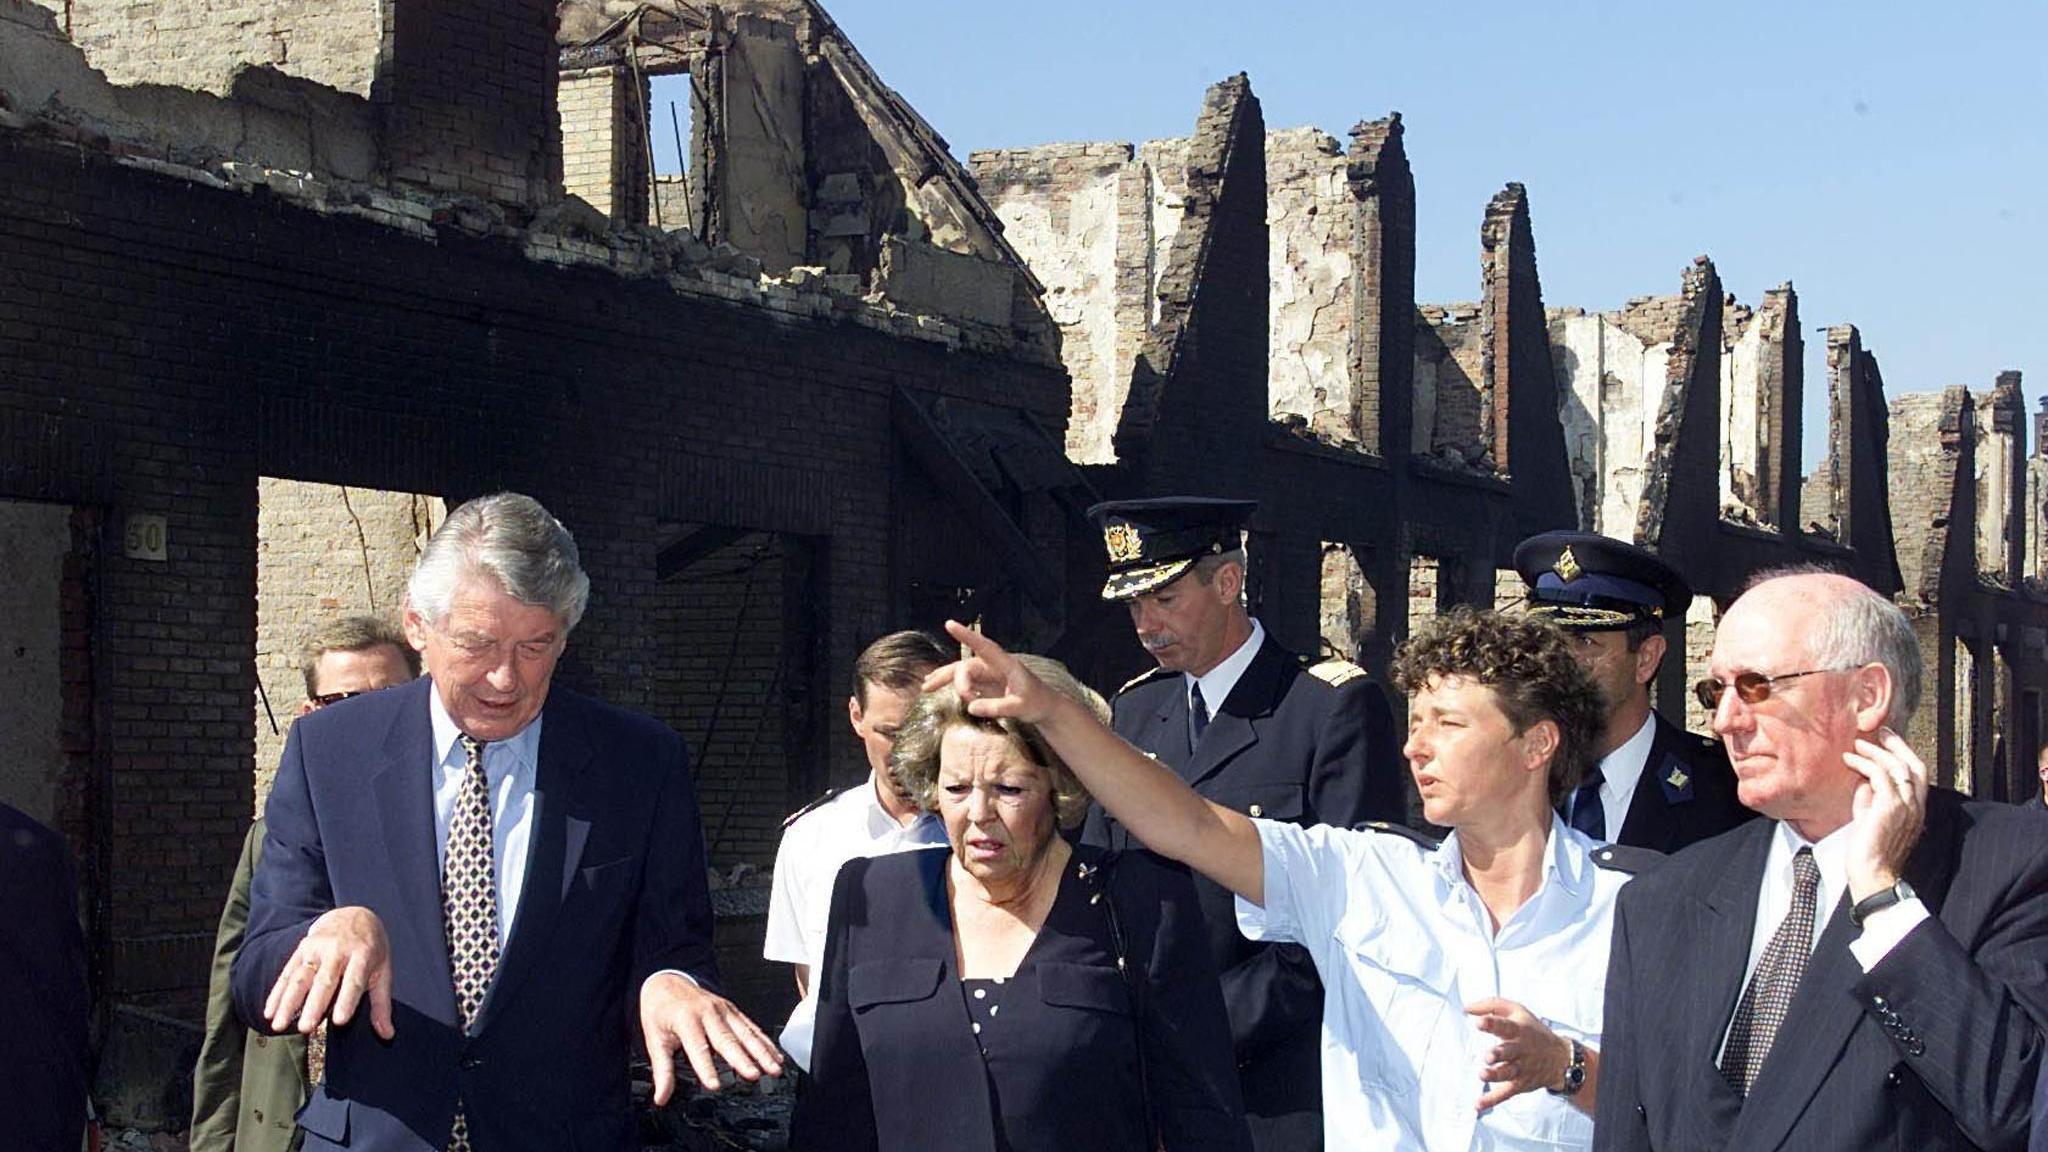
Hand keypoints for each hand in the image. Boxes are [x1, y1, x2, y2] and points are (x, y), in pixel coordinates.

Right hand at [265, 905, 394, 1039]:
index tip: (339, 1021)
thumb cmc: (371, 949)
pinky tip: (269, 1012)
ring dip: (288, 1003)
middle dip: (313, 1005)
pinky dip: (276, 994)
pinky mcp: (300, 950)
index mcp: (363, 954)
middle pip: (324, 981)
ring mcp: (316, 948)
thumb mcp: (383, 970)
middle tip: (306, 1028)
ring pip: (300, 977)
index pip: (354, 980)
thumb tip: (387, 1035)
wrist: (354, 915)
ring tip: (279, 1025)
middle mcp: (337, 950)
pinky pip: (286, 973)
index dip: (347, 1000)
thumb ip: (382, 1004)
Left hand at [641, 972, 783, 1101]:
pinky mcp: (732, 1010)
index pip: (698, 1047)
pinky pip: (751, 1026)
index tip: (715, 1085)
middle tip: (754, 1075)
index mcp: (686, 1019)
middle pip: (728, 1039)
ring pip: (745, 1033)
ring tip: (773, 1068)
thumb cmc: (661, 1011)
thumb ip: (662, 1070)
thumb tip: (661, 1096)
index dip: (706, 1067)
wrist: (667, 981)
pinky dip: (764, 1041)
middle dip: (743, 1059)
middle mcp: (708, 1013)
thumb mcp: (654, 1039)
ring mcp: (723, 1010)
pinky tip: (774, 1055)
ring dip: (761, 1051)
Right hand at [924, 620, 1058, 724]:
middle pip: (966, 665)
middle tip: (963, 698)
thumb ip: (997, 707)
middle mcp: (993, 665)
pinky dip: (948, 684)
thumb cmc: (1036, 703)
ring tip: (926, 688)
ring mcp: (987, 674)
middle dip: (957, 680)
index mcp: (1005, 664)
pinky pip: (962, 681)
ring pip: (961, 672)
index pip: (984, 646)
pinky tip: (933, 685)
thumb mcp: (1020, 708)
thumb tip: (971, 707)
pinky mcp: (984, 683)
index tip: (949, 624)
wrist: (1044, 707)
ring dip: (944, 679)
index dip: (966, 636)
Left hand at [1466, 998, 1569, 1110]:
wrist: (1560, 1058)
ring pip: (1508, 1073)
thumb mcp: (1517, 1011)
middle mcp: (1520, 1049)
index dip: (1492, 1023)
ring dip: (1495, 1075)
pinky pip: (1506, 1093)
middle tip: (1488, 1056)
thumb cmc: (1532, 1031)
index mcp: (1518, 1030)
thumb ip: (1491, 1006)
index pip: (1505, 1025)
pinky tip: (1478, 1104)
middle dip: (1498, 1054)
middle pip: (1509, 1051)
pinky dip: (1492, 1100)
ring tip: (1483, 1075)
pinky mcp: (1519, 1084)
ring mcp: (1521, 1068)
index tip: (1478, 1022)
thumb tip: (1466, 1009)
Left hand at [1841, 727, 1927, 901]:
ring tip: (1858, 744)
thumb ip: (1869, 800)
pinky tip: (1850, 760)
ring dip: (1875, 752)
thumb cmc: (1868, 853)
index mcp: (1915, 810)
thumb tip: (1862, 783)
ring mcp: (1905, 806)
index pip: (1917, 775)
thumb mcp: (1870, 819)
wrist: (1872, 875)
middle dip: (1897, 745)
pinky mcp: (1890, 807)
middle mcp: (1916, 807)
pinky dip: (1864, 764)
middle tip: (1879, 732)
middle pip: (1914, 765)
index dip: (1904, 754)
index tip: (1887, 742)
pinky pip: (1879, 776)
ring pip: (1897, 767)